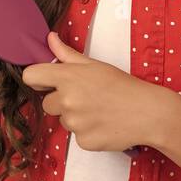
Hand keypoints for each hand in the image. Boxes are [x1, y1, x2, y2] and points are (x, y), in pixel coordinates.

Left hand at [21, 32, 168, 152]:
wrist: (149, 113)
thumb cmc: (123, 86)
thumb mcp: (95, 65)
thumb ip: (67, 54)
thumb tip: (50, 38)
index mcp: (68, 77)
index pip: (31, 76)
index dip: (39, 79)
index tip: (48, 82)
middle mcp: (66, 101)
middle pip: (47, 103)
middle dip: (62, 101)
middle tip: (87, 97)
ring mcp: (74, 123)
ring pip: (63, 120)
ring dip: (76, 117)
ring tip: (99, 111)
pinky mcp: (83, 142)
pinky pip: (76, 137)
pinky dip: (87, 132)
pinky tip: (104, 124)